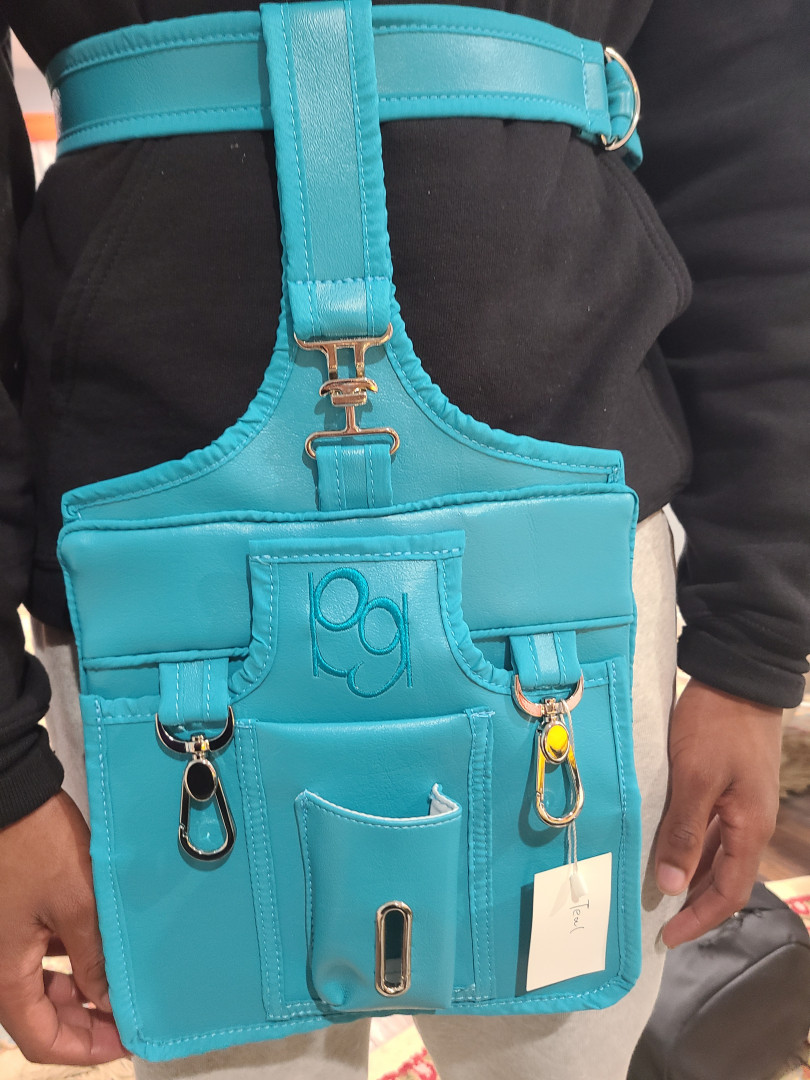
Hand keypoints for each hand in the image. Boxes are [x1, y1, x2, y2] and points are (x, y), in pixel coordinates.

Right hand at [0, 791, 126, 1063]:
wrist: (10, 793)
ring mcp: (5, 939)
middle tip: (132, 1013)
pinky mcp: (14, 916)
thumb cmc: (38, 847)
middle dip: (86, 1021)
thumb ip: (92, 960)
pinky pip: (39, 954)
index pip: (41, 1041)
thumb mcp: (76, 905)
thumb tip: (108, 1002)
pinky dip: (70, 960)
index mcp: (6, 974)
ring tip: (125, 982)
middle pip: (41, 1016)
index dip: (85, 1049)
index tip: (126, 1040)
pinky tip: (102, 948)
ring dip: (80, 990)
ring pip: (41, 985)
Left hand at [654, 678, 781, 947]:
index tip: (666, 937)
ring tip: (656, 888)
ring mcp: (743, 803)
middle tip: (655, 919)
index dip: (698, 919)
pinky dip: (691, 844)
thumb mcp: (695, 778)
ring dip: (690, 874)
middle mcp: (751, 822)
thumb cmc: (717, 725)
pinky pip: (711, 828)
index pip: (727, 893)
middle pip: (723, 877)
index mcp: (750, 828)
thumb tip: (670, 887)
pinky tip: (667, 844)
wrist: (738, 676)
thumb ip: (684, 832)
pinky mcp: (730, 784)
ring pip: (716, 853)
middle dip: (692, 902)